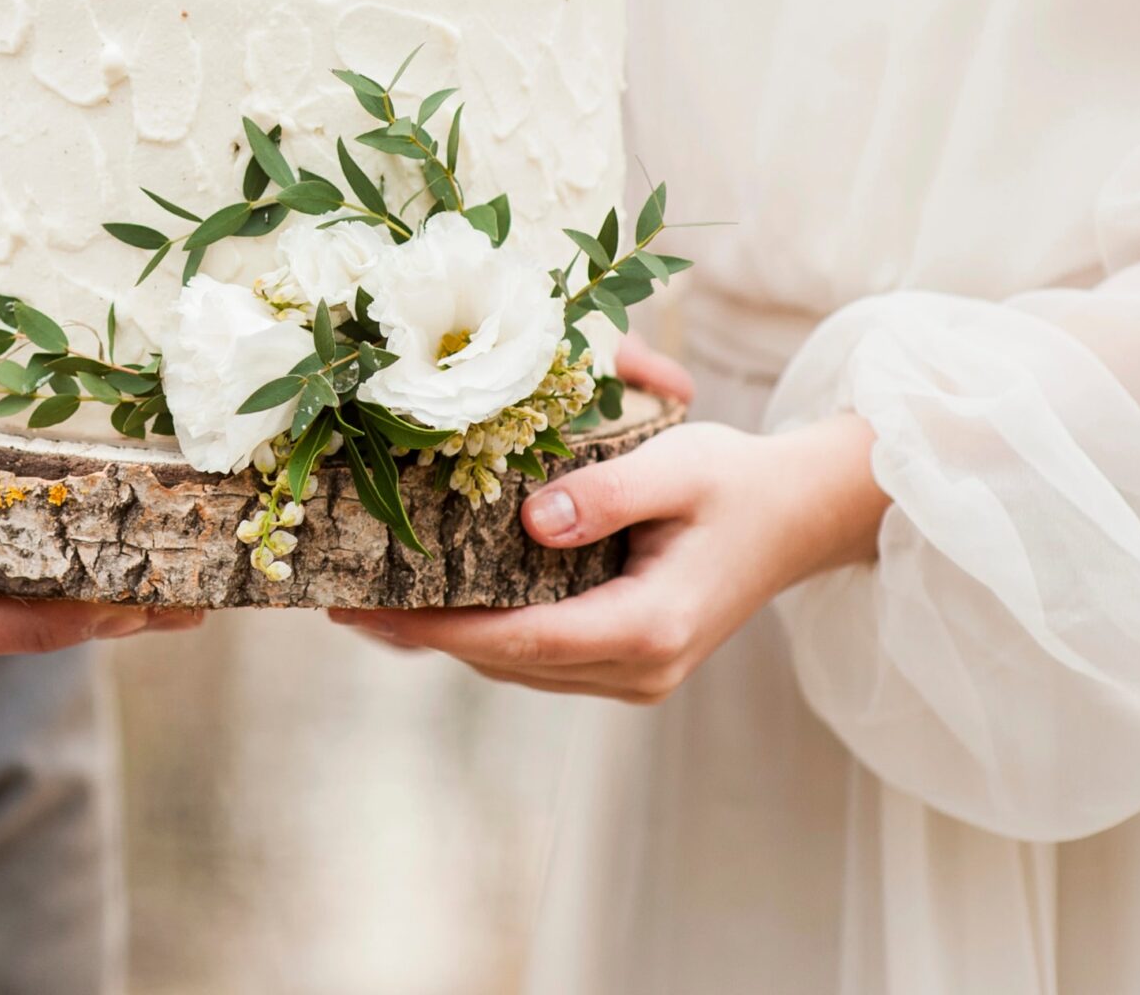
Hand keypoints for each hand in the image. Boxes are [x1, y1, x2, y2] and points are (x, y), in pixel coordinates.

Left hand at [329, 409, 886, 703]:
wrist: (800, 514)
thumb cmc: (737, 480)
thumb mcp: (678, 465)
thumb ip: (606, 493)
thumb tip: (531, 520)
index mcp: (649, 627)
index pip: (523, 638)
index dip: (441, 629)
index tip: (371, 611)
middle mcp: (639, 669)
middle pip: (508, 660)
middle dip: (421, 635)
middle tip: (338, 600)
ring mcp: (634, 675)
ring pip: (517, 665)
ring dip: (445, 639)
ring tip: (365, 604)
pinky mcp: (626, 663)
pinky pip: (537, 657)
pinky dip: (483, 633)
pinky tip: (431, 606)